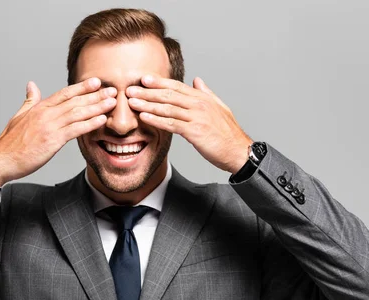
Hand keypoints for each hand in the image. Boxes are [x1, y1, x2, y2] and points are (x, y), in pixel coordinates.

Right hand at [0, 78, 116, 185]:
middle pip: (75, 101)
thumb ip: (29, 101)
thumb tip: (32, 85)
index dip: (81, 87)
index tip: (96, 82)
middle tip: (112, 90)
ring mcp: (49, 126)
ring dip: (97, 107)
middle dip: (95, 95)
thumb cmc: (10, 143)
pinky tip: (101, 120)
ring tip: (112, 102)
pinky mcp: (52, 140)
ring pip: (77, 113)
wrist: (1, 160)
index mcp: (39, 108)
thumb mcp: (19, 116)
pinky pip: (75, 129)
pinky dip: (89, 123)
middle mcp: (45, 114)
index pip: (64, 93)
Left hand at [126, 75, 253, 173]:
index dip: (159, 82)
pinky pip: (171, 124)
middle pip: (168, 95)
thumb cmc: (228, 133)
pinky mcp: (195, 131)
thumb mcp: (219, 107)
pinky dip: (156, 120)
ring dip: (147, 105)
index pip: (177, 86)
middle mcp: (199, 104)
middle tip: (130, 89)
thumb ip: (206, 93)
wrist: (238, 151)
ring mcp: (197, 117)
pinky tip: (144, 118)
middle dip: (147, 92)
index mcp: (203, 98)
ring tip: (132, 102)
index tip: (144, 79)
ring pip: (167, 108)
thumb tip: (197, 80)